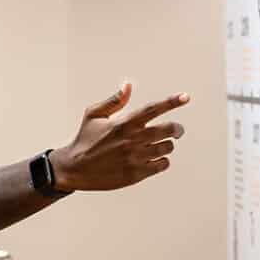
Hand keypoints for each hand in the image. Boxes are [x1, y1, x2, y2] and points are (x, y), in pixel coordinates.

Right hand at [50, 82, 188, 191]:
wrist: (74, 169)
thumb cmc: (84, 140)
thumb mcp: (93, 115)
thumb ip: (114, 101)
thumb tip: (128, 85)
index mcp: (124, 123)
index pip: (154, 109)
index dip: (172, 101)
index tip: (185, 97)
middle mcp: (132, 140)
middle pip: (169, 130)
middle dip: (177, 129)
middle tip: (176, 130)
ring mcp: (135, 158)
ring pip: (167, 148)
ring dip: (167, 145)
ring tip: (160, 146)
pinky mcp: (136, 174)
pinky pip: (162, 165)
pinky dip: (162, 161)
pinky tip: (154, 159)